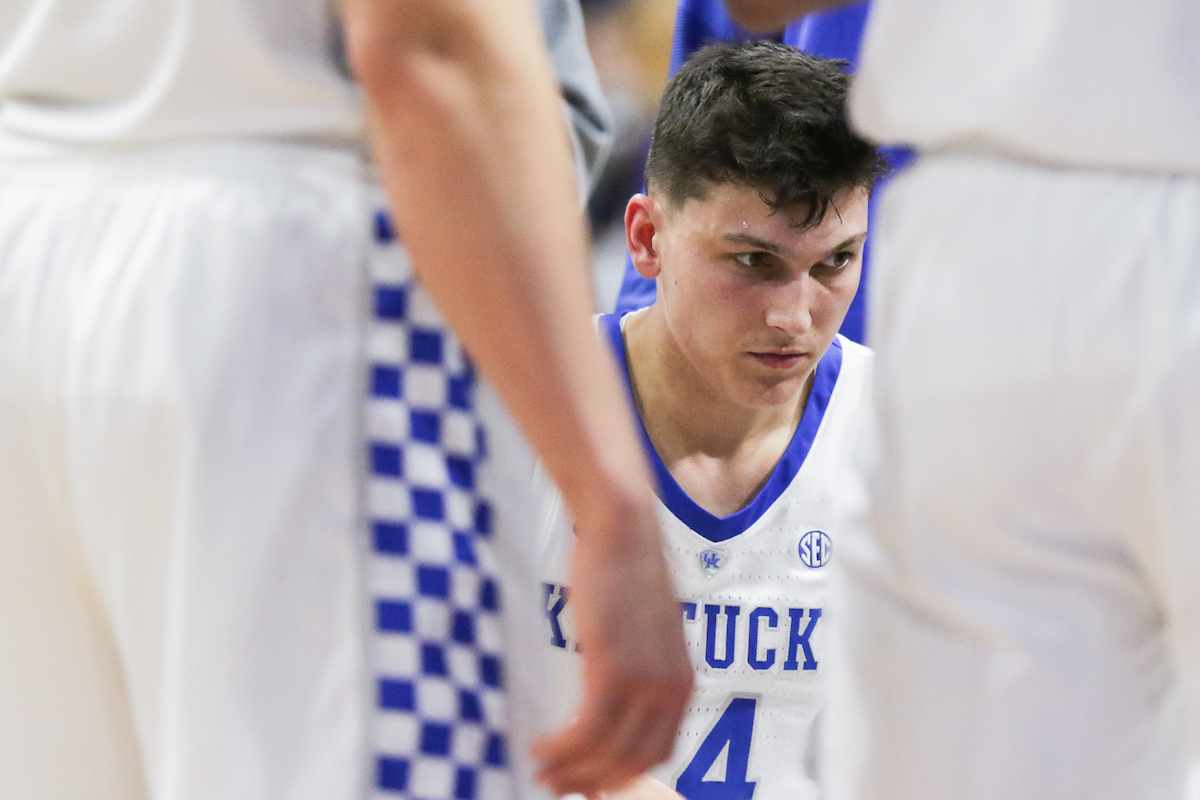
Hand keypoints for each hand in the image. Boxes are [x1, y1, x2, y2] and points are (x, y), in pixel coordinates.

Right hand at [532, 498, 692, 795]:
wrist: (622, 528)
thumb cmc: (624, 571)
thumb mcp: (644, 630)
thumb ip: (639, 666)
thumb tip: (611, 697)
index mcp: (683, 683)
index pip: (657, 753)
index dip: (621, 776)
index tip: (589, 783)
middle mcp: (670, 690)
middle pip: (632, 763)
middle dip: (593, 782)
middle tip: (557, 786)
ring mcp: (644, 683)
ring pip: (606, 754)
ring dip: (570, 771)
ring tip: (541, 772)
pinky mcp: (612, 671)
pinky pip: (585, 732)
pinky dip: (561, 749)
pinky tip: (540, 746)